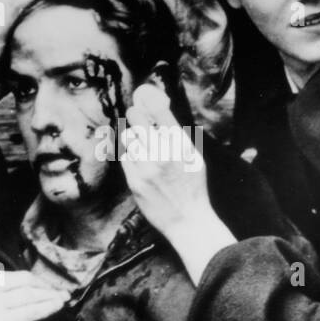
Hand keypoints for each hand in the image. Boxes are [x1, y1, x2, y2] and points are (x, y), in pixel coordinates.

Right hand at [0, 269, 66, 320]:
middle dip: (43, 286)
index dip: (29, 281)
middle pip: (23, 281)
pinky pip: (31, 311)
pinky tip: (57, 307)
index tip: (40, 285)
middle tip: (57, 290)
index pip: (8, 276)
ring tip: (63, 298)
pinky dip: (47, 308)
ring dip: (50, 296)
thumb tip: (6, 302)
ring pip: (30, 295)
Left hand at [122, 84, 235, 282]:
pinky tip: (139, 163)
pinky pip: (126, 158)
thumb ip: (178, 137)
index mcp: (181, 145)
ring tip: (140, 143)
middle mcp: (163, 153)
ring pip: (129, 138)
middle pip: (137, 118)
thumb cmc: (193, 188)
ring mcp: (147, 168)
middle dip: (134, 114)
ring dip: (133, 137)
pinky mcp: (135, 181)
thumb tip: (160, 114)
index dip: (148, 101)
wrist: (187, 221)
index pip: (160, 111)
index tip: (143, 99)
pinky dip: (131, 157)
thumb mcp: (193, 158)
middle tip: (134, 114)